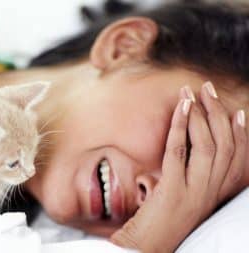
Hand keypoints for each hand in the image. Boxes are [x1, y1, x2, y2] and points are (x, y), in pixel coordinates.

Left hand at [110, 82, 246, 252]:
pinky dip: (180, 126)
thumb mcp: (187, 197)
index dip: (241, 133)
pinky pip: (178, 151)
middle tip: (209, 90)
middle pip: (224, 145)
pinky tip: (180, 108)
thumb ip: (193, 176)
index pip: (238, 159)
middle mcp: (211, 192)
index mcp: (217, 194)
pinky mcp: (172, 190)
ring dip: (200, 114)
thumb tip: (189, 148)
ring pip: (206, 145)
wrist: (148, 247)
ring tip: (192, 93)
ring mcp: (194, 192)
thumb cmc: (164, 221)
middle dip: (218, 113)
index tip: (237, 111)